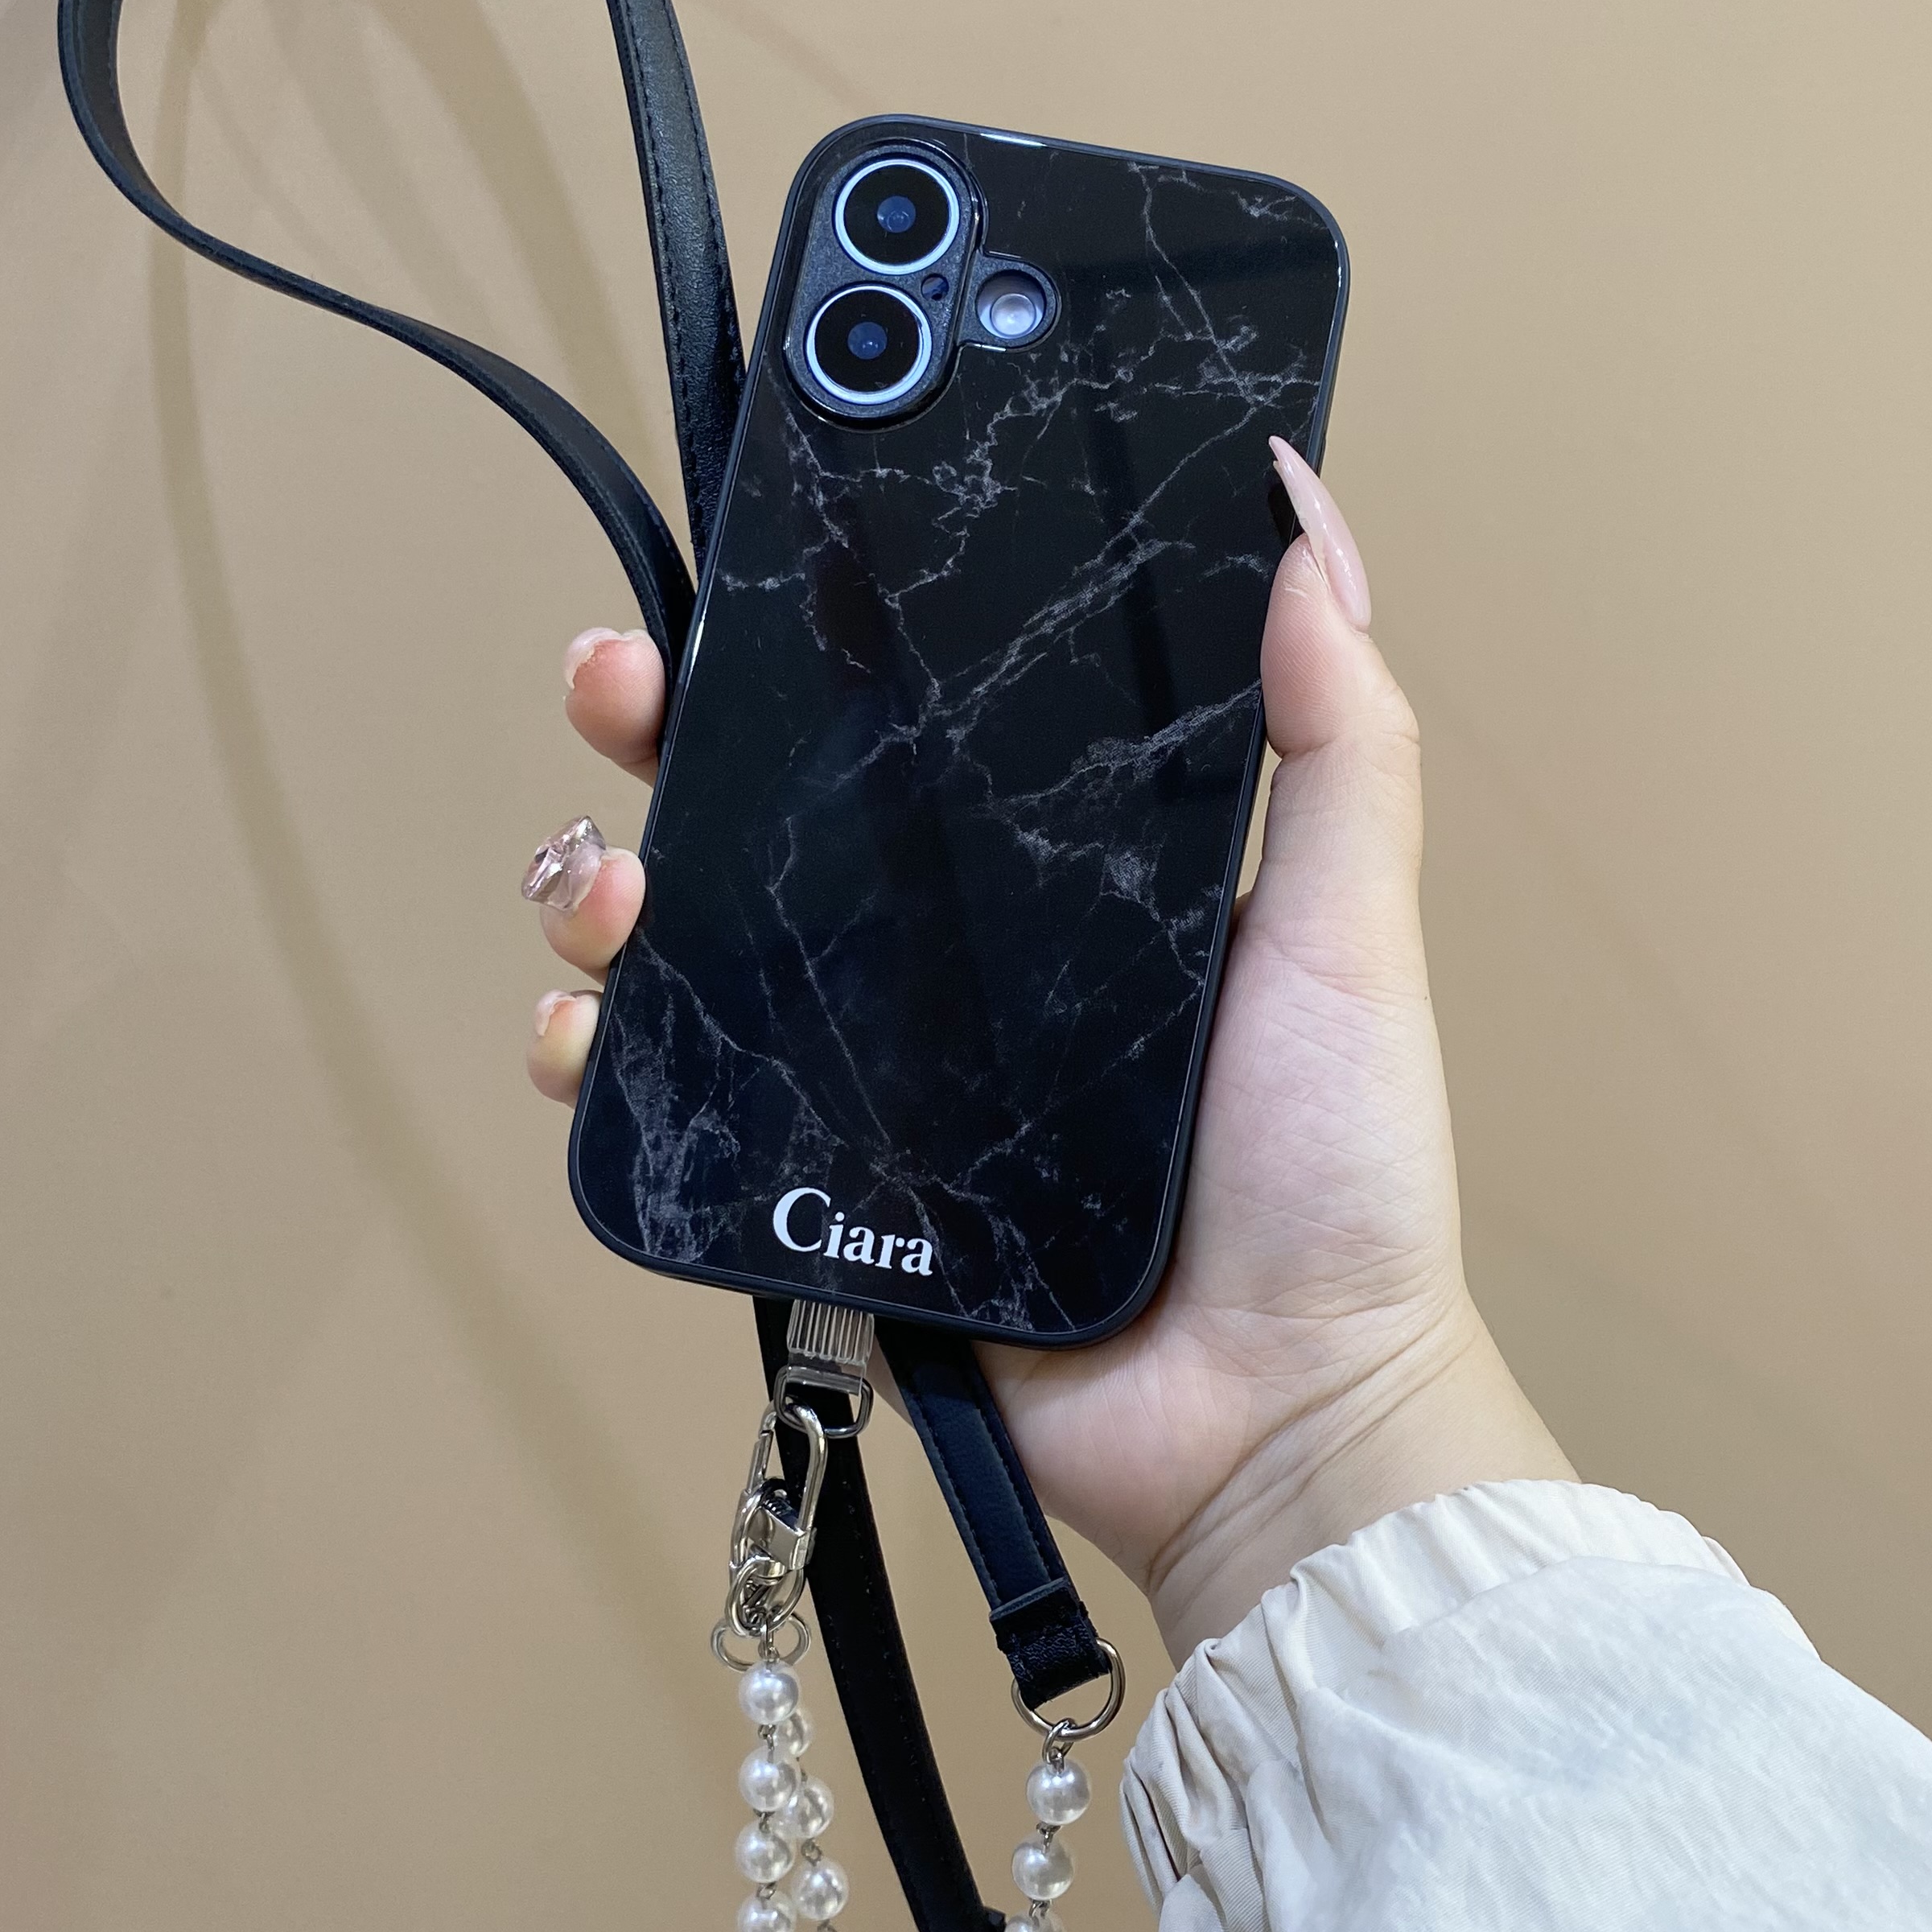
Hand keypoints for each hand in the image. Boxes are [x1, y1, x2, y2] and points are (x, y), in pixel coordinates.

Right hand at [525, 442, 1569, 1665]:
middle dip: (659, 721)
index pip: (904, 721)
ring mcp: (858, 1075)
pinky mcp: (802, 1191)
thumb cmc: (1333, 1176)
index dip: (815, 634)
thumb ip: (1340, 738)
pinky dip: (591, 1051)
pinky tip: (582, 1022)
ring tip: (601, 876)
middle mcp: (936, 957)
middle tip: (620, 679)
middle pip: (759, 807)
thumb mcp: (1349, 927)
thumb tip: (1305, 516)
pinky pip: (662, 1104)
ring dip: (599, 877)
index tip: (757, 555)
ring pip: (681, 939)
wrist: (1274, 1416)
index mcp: (1050, 877)